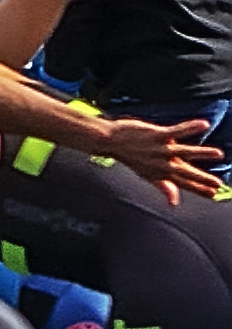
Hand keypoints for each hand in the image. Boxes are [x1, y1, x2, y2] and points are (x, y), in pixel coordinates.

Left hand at [93, 117, 225, 203]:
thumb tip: (174, 203)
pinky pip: (175, 131)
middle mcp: (161, 163)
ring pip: (184, 151)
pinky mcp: (156, 135)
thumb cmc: (131, 157)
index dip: (198, 189)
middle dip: (202, 179)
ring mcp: (159, 149)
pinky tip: (204, 124)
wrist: (109, 142)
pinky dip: (189, 128)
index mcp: (161, 173)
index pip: (183, 183)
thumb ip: (164, 186)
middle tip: (218, 184)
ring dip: (202, 153)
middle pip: (186, 172)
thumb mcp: (148, 174)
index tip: (213, 193)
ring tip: (219, 154)